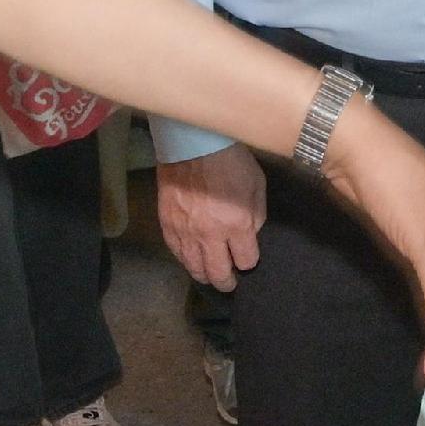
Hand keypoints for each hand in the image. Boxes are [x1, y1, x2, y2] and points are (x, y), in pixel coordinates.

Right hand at [158, 146, 266, 291]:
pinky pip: (177, 254)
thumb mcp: (256, 185)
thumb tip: (249, 236)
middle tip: (230, 281)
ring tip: (211, 273)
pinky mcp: (168, 225)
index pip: (246, 261)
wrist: (192, 143)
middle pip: (218, 274)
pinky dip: (186, 260)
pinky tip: (193, 258)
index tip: (248, 258)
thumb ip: (256, 216)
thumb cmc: (230, 161)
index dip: (249, 262)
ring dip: (205, 274)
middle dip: (227, 282)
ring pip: (194, 269)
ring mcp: (185, 232)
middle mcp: (210, 235)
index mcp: (236, 225)